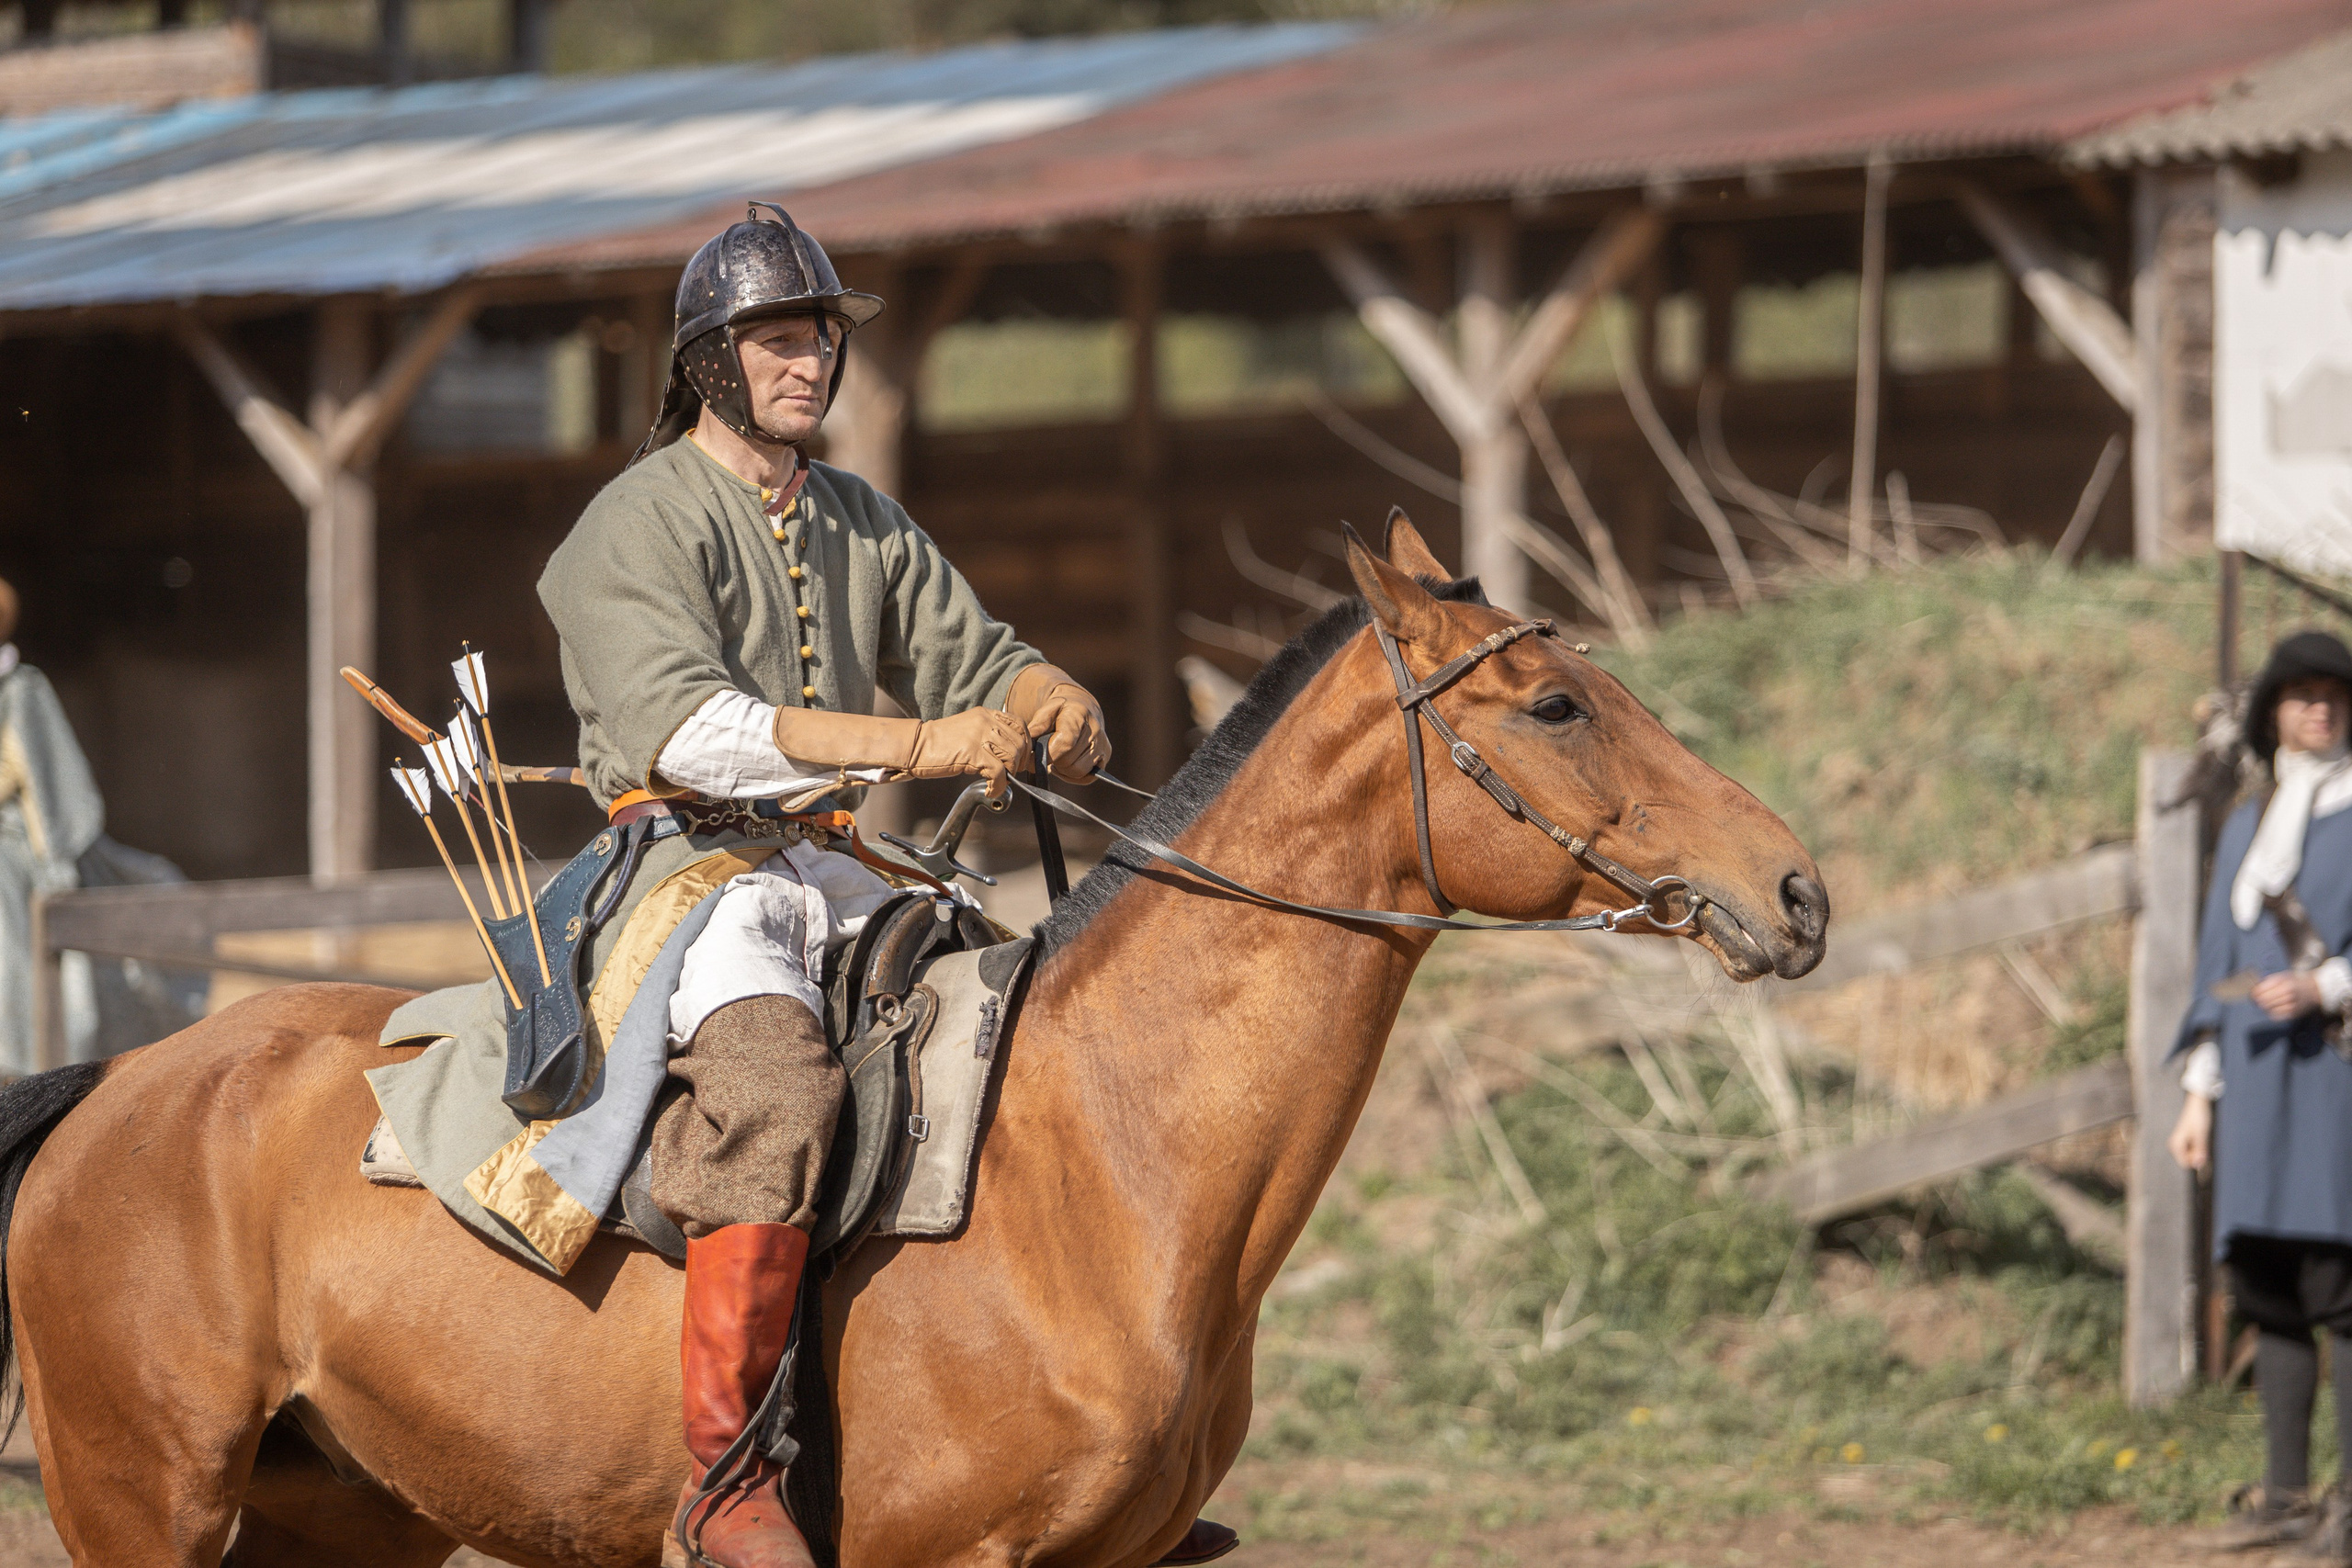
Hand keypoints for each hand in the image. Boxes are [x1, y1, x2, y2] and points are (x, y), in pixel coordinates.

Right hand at [905, 706, 1028, 796]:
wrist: (916, 746)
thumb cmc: (940, 744)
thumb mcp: (969, 731)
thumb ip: (989, 735)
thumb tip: (1011, 755)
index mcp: (986, 714)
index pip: (1020, 725)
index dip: (1025, 745)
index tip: (1019, 760)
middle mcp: (986, 721)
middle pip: (1020, 743)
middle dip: (1018, 764)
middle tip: (1007, 776)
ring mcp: (980, 735)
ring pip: (1012, 757)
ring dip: (1008, 775)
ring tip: (996, 783)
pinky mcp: (973, 752)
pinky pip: (999, 773)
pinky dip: (998, 786)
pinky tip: (989, 790)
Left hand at [1027, 688, 1109, 782]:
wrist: (1082, 709)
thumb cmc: (1060, 711)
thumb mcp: (1046, 711)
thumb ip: (1037, 726)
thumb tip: (1027, 744)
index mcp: (1079, 715)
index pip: (1065, 744)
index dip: (1047, 754)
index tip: (1032, 757)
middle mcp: (1095, 731)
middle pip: (1069, 761)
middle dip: (1052, 761)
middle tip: (1045, 754)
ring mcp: (1102, 746)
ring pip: (1078, 771)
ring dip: (1062, 769)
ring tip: (1056, 757)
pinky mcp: (1104, 759)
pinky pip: (1086, 778)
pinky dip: (1072, 775)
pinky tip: (1065, 764)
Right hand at [2168, 1093, 2211, 1173]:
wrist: (2197, 1105)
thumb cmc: (2198, 1118)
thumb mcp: (2201, 1135)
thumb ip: (2199, 1151)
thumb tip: (2199, 1165)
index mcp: (2176, 1144)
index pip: (2185, 1163)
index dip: (2196, 1161)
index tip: (2203, 1151)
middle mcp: (2175, 1145)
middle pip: (2188, 1160)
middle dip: (2197, 1155)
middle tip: (2202, 1142)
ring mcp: (2180, 1143)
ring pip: (2191, 1155)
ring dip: (2199, 1150)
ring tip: (2201, 1138)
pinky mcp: (2185, 1140)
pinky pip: (2192, 1150)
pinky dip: (2198, 1147)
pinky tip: (2200, 1137)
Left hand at [2251, 970, 2323, 1019]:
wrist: (2314, 989)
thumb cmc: (2295, 981)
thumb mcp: (2283, 976)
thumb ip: (2269, 981)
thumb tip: (2254, 989)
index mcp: (2283, 982)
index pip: (2261, 990)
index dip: (2254, 993)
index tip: (2253, 993)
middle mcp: (2287, 994)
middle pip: (2263, 1000)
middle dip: (2257, 1001)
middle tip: (2256, 1000)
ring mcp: (2291, 1004)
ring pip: (2268, 1009)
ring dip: (2264, 1007)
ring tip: (2265, 1003)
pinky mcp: (2293, 1013)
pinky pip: (2276, 1016)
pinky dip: (2271, 1012)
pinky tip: (2273, 1008)